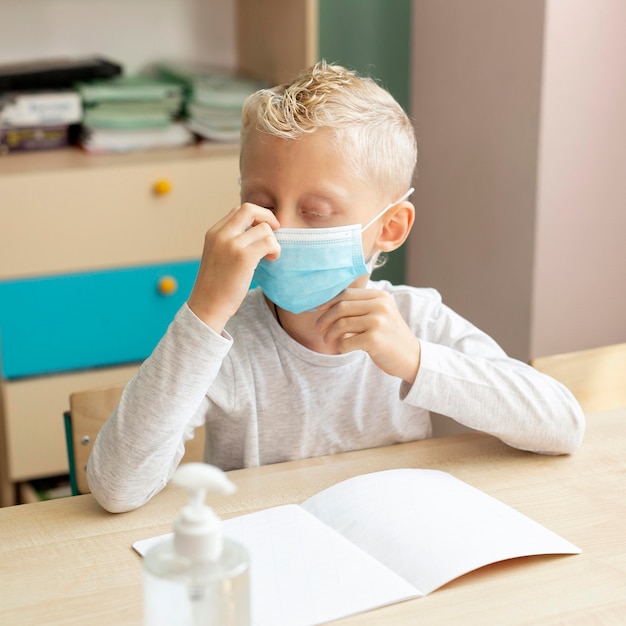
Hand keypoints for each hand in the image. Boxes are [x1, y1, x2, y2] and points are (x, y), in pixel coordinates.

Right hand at [187, 203, 279, 331]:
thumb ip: (231, 241)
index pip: (239, 211)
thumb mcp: (218, 256)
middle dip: (268, 217)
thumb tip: (256, 232)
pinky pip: (269, 242)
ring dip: (273, 240)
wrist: (207, 306)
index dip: (256, 217)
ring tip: (270, 255)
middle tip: (275, 232)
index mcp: (214, 233)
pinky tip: (272, 259)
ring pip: (263, 228)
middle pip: (250, 209)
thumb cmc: (216, 286)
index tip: (262, 231)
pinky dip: (275, 249)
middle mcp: (221, 234)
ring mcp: (232, 245)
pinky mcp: (243, 257)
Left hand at [315, 289, 420, 383]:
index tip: (317, 310)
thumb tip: (326, 304)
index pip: (347, 294)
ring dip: (330, 334)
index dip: (328, 302)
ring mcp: (378, 322)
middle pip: (341, 307)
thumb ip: (360, 306)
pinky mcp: (374, 339)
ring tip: (327, 340)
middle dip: (324, 318)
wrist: (412, 358)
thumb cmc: (389, 336)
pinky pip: (346, 342)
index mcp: (380, 296)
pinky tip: (343, 348)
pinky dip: (340, 347)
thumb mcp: (379, 314)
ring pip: (341, 324)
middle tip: (318, 328)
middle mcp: (380, 306)